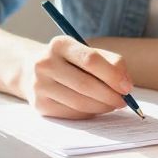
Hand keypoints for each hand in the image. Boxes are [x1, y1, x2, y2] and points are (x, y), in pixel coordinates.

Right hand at [16, 36, 130, 118]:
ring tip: (113, 104)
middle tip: (124, 101)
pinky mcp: (40, 105)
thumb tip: (126, 84)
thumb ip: (110, 62)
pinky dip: (89, 113)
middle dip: (110, 95)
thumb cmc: (68, 61)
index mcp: (59, 44)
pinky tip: (97, 108)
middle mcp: (45, 63)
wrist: (30, 70)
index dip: (113, 75)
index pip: (90, 59)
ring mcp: (40, 85)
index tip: (127, 86)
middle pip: (85, 84)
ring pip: (79, 102)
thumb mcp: (85, 51)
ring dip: (102, 106)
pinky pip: (72, 113)